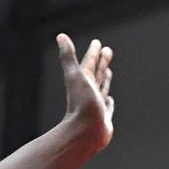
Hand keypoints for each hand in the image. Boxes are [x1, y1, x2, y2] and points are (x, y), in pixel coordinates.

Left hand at [57, 33, 115, 150]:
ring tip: (107, 71)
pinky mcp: (103, 118)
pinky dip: (109, 102)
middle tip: (107, 50)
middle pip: (96, 73)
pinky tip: (109, 100)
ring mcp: (96, 105)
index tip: (97, 43)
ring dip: (104, 79)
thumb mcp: (75, 76)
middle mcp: (89, 92)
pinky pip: (107, 107)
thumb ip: (68, 57)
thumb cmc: (81, 104)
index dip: (93, 52)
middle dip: (101, 62)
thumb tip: (60, 35)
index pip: (89, 63)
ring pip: (102, 88)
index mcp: (83, 82)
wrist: (85, 132)